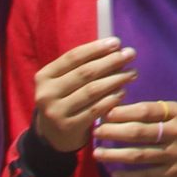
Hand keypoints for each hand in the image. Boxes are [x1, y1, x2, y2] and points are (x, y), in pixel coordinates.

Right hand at [32, 38, 135, 153]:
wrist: (54, 134)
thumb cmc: (66, 98)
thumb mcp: (66, 81)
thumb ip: (84, 65)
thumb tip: (116, 48)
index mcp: (44, 76)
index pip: (73, 57)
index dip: (96, 48)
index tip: (117, 42)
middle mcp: (46, 93)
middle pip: (85, 72)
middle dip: (111, 61)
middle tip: (131, 54)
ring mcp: (56, 112)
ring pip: (92, 90)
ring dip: (116, 79)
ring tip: (132, 73)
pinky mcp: (68, 126)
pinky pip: (96, 109)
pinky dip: (112, 98)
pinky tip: (123, 91)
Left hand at [90, 101, 176, 176]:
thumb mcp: (176, 114)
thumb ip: (152, 112)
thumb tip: (115, 111)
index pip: (146, 111)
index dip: (123, 112)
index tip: (104, 113)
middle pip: (139, 132)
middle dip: (114, 132)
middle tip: (96, 132)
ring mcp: (175, 154)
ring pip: (139, 155)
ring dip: (115, 155)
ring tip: (97, 153)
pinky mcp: (173, 174)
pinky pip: (146, 176)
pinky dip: (128, 176)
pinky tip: (114, 174)